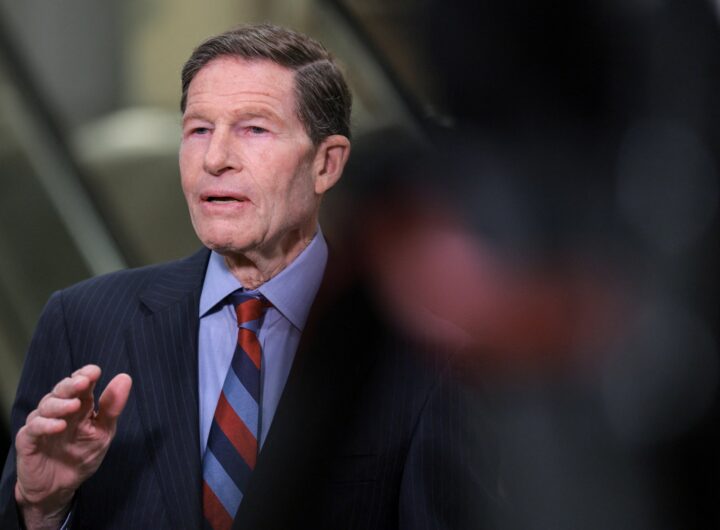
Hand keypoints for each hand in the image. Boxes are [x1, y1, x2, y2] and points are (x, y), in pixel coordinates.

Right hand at [14, 364, 131, 529]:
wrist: (60, 488)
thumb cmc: (81, 456)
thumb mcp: (103, 432)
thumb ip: (112, 407)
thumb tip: (125, 378)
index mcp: (79, 405)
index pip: (80, 383)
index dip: (85, 374)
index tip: (94, 371)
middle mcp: (59, 410)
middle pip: (62, 390)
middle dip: (72, 384)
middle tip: (83, 381)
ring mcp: (42, 423)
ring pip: (47, 405)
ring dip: (60, 404)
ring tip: (74, 405)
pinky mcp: (28, 440)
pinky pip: (34, 428)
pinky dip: (46, 425)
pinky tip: (58, 426)